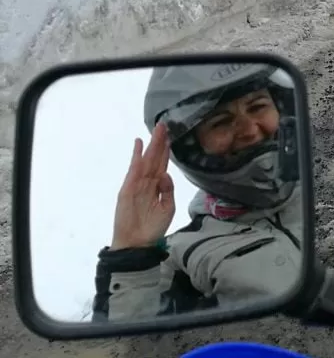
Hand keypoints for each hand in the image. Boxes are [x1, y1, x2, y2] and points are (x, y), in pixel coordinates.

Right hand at [110, 122, 175, 249]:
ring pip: (146, 159)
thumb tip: (166, 173)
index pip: (163, 164)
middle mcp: (148, 181)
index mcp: (158, 186)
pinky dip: (136, 156)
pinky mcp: (127, 188)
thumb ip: (169, 190)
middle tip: (164, 124)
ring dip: (151, 144)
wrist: (137, 243)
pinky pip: (133, 169)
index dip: (166, 150)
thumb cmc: (153, 228)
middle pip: (155, 157)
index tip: (171, 135)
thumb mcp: (168, 208)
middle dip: (159, 141)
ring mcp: (137, 183)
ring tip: (156, 129)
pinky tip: (139, 143)